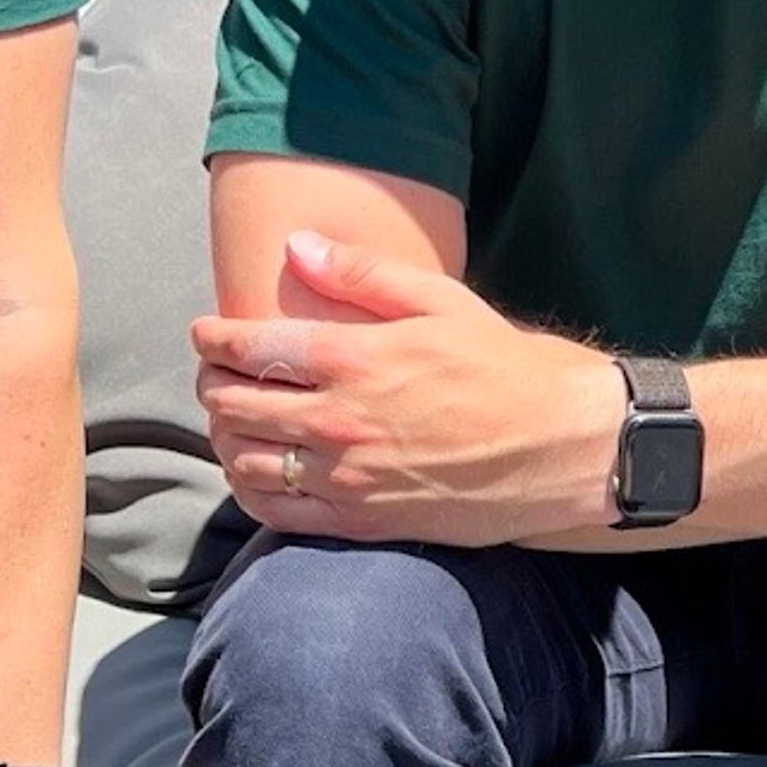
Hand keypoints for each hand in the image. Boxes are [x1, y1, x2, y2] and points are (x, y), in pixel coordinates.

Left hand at [189, 230, 622, 546]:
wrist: (561, 447)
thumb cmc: (506, 366)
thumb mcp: (441, 299)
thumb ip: (361, 272)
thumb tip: (296, 245)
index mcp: (355, 357)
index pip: (252, 346)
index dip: (215, 338)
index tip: (205, 332)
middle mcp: (339, 419)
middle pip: (235, 403)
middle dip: (211, 384)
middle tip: (213, 373)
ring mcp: (346, 476)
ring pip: (246, 461)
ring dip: (225, 438)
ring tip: (231, 421)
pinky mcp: (362, 521)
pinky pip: (277, 513)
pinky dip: (250, 492)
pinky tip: (255, 474)